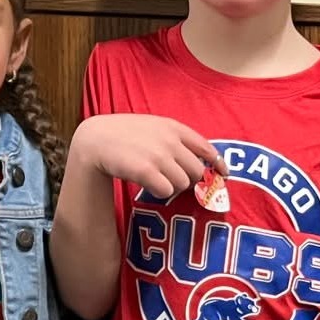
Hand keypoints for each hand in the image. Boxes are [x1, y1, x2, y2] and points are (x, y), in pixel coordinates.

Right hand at [71, 114, 223, 198]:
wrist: (96, 140)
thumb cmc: (126, 135)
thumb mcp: (154, 127)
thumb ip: (177, 140)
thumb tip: (205, 163)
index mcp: (173, 127)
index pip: (206, 147)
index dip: (218, 164)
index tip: (224, 175)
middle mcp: (169, 140)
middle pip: (196, 171)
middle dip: (189, 179)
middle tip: (173, 179)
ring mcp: (158, 155)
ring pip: (183, 184)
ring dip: (172, 186)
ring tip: (155, 177)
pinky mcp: (146, 171)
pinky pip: (167, 191)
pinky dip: (160, 192)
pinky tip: (148, 184)